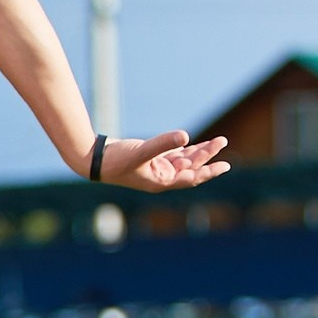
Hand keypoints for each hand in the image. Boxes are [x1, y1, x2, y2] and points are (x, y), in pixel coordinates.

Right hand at [93, 131, 230, 191]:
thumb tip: (186, 136)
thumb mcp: (141, 151)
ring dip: (199, 151)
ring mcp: (155, 168)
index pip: (191, 178)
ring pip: (184, 160)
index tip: (224, 165)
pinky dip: (184, 149)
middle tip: (223, 143)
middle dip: (208, 157)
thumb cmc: (116, 160)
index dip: (207, 171)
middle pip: (191, 168)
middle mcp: (161, 177)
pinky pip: (173, 155)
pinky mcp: (149, 159)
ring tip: (217, 141)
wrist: (93, 159)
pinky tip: (193, 143)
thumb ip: (163, 143)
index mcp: (161, 182)